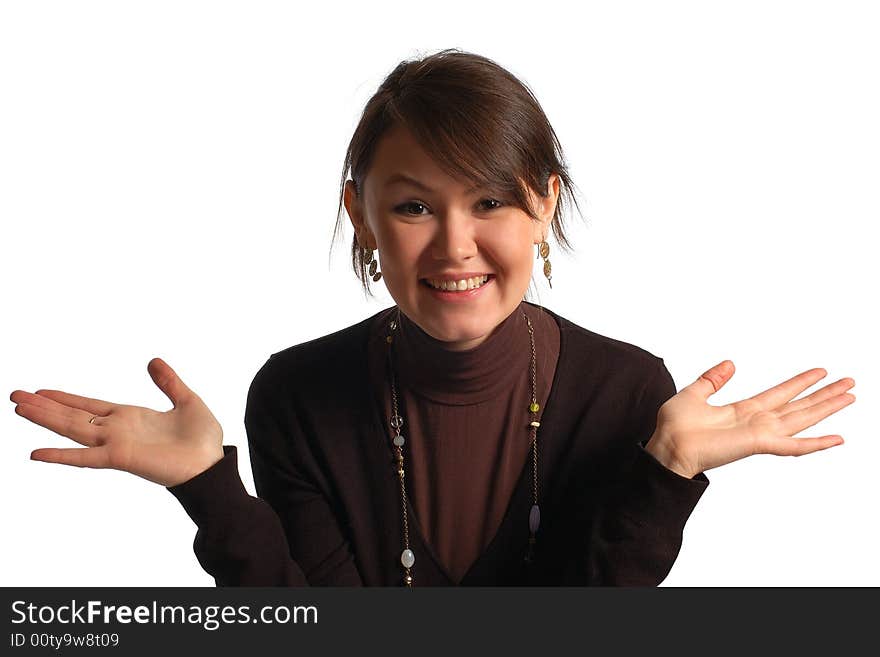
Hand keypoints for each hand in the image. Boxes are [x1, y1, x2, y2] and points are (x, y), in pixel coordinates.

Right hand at [10, 357, 224, 486]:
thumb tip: (153, 361)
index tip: (41, 391)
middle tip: (14, 396)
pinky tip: (36, 453)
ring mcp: (116, 444)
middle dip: (44, 406)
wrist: (212, 464)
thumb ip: (168, 382)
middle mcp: (117, 430)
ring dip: (46, 419)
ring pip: (73, 428)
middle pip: (73, 415)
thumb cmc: (202, 440)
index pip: (89, 405)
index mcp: (130, 417)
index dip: (65, 398)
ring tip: (18, 408)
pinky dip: (61, 455)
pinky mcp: (122, 458)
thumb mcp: (186, 401)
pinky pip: (86, 457)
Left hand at [645, 360, 855, 478]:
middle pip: (799, 406)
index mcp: (743, 411)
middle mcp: (757, 422)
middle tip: (850, 383)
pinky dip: (815, 443)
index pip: (780, 394)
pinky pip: (792, 445)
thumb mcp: (694, 394)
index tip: (820, 372)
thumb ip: (712, 379)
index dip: (800, 383)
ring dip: (827, 408)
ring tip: (850, 397)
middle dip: (824, 395)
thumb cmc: (675, 427)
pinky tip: (836, 438)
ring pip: (802, 419)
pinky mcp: (758, 444)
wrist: (666, 447)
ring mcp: (760, 434)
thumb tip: (730, 363)